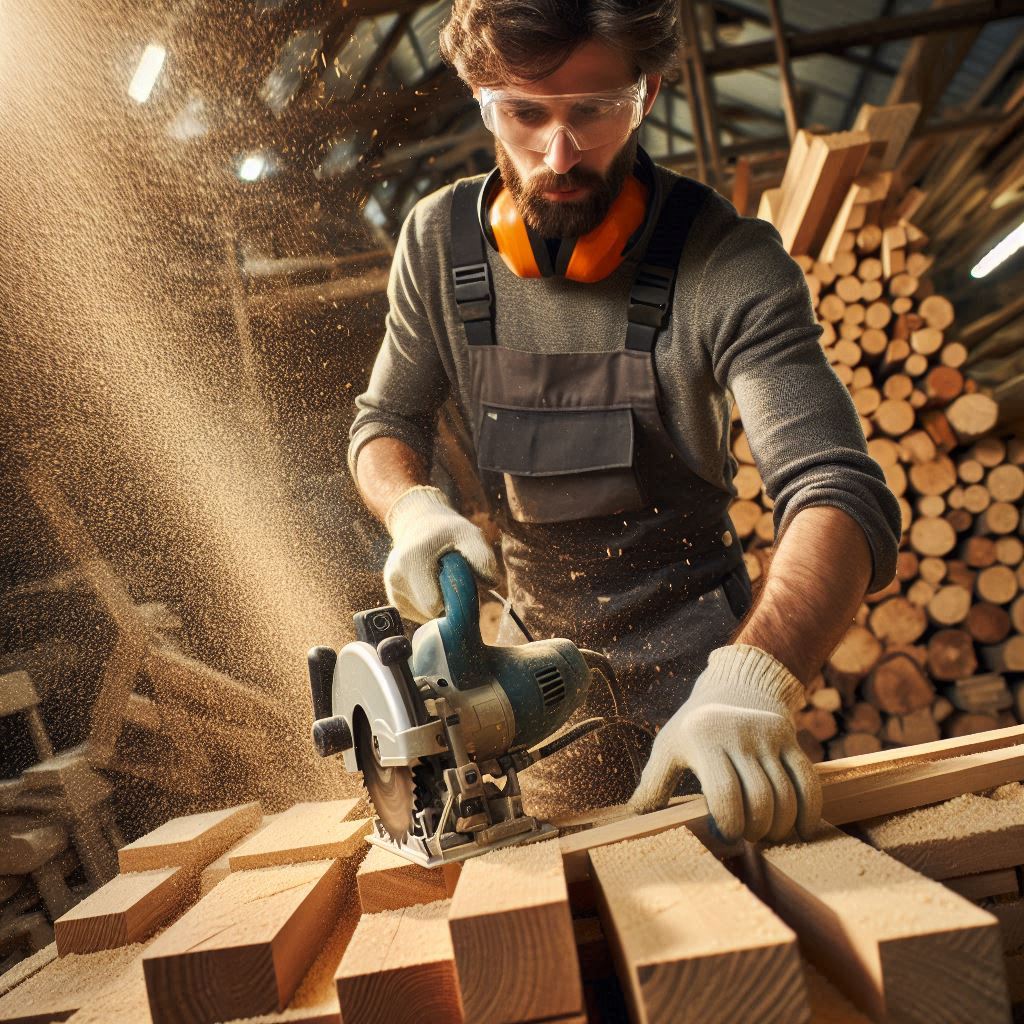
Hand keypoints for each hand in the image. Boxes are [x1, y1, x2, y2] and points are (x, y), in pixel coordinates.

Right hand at [384, 486, 497, 622]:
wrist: (420, 526)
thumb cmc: (448, 532)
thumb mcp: (469, 535)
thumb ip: (482, 557)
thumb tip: (491, 584)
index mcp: (411, 560)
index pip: (433, 604)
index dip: (453, 601)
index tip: (461, 586)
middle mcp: (395, 577)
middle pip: (429, 613)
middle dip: (446, 603)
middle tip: (453, 582)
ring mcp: (392, 590)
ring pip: (424, 616)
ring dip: (438, 604)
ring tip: (440, 579)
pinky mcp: (394, 600)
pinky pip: (418, 614)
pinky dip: (429, 605)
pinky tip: (431, 585)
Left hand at [629, 643, 821, 843]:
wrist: (736, 686)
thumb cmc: (695, 726)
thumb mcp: (668, 745)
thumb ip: (653, 782)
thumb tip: (635, 817)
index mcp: (705, 740)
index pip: (724, 792)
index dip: (728, 824)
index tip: (724, 836)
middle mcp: (739, 736)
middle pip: (759, 799)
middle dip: (754, 829)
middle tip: (746, 836)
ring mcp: (768, 738)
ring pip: (785, 796)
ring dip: (779, 826)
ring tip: (766, 833)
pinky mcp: (791, 741)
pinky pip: (807, 782)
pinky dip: (809, 812)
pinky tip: (801, 831)